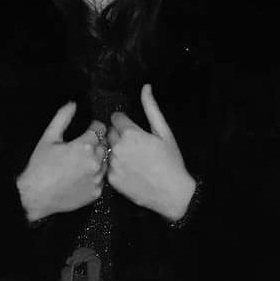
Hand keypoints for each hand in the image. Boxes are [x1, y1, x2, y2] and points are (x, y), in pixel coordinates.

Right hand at [16, 102, 107, 222]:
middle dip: (96, 142)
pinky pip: (101, 179)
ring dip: (97, 159)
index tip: (89, 129)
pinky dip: (94, 175)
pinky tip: (81, 175)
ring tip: (80, 161)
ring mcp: (96, 179)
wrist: (36, 195)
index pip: (100, 129)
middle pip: (105, 145)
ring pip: (105, 162)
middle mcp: (94, 163)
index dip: (94, 127)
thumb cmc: (40, 166)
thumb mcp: (49, 137)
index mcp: (84, 146)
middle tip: (81, 146)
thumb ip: (62, 118)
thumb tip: (72, 104)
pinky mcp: (96, 193)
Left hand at [106, 84, 195, 221]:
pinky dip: (115, 166)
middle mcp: (118, 147)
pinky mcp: (111, 179)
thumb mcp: (164, 132)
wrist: (172, 193)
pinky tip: (130, 171)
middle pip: (109, 132)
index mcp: (130, 133)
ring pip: (107, 149)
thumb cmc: (171, 161)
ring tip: (133, 159)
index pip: (116, 118)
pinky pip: (107, 165)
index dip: (125, 123)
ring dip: (115, 150)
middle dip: (119, 135)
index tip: (134, 130)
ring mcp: (113, 164)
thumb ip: (151, 107)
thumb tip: (146, 87)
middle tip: (135, 146)